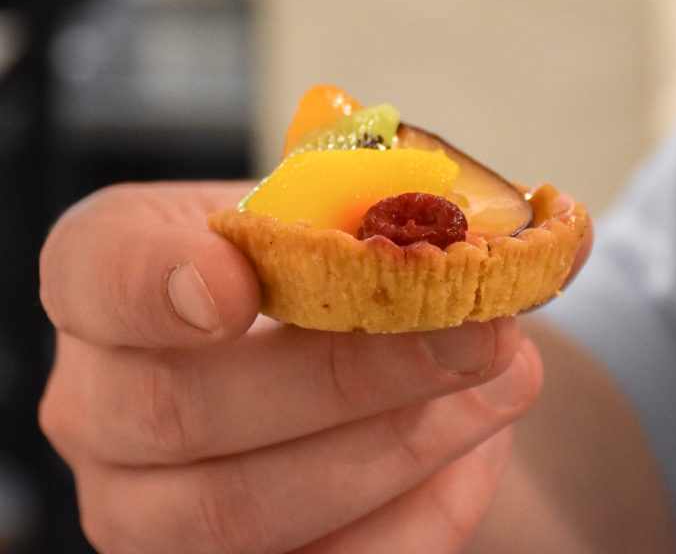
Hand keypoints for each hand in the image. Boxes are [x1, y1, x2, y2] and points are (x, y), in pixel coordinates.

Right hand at [39, 182, 542, 553]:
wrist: (301, 339)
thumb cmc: (303, 254)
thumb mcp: (325, 208)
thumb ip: (393, 212)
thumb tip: (530, 236)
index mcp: (105, 271)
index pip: (96, 273)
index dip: (154, 282)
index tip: (236, 285)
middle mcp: (96, 398)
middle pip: (184, 411)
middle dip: (349, 375)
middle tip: (475, 334)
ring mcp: (140, 503)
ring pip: (240, 513)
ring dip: (397, 448)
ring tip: (504, 383)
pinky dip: (413, 517)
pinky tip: (476, 449)